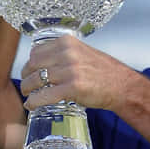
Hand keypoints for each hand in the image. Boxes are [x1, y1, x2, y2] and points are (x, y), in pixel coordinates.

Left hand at [19, 34, 136, 112]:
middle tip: (27, 85)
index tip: (30, 72)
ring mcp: (69, 70)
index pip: (36, 51)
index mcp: (68, 42)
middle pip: (33, 64)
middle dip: (26, 76)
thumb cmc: (104, 72)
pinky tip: (31, 105)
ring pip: (36, 80)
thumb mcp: (83, 53)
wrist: (123, 86)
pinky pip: (44, 95)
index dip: (30, 63)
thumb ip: (65, 54)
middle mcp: (67, 53)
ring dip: (27, 89)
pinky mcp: (72, 88)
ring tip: (29, 95)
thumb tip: (44, 62)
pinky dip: (34, 102)